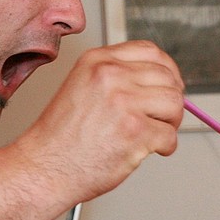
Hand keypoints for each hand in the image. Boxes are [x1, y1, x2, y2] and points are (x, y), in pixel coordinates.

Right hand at [18, 40, 185, 203]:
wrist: (45, 167)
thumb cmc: (63, 136)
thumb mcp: (83, 86)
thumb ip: (118, 77)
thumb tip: (163, 80)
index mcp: (98, 61)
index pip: (152, 52)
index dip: (168, 71)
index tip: (170, 86)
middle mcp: (111, 76)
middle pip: (169, 79)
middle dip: (170, 102)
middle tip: (161, 119)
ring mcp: (124, 102)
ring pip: (175, 104)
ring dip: (170, 123)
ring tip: (153, 135)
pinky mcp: (135, 131)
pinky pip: (170, 136)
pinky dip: (164, 148)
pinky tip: (146, 150)